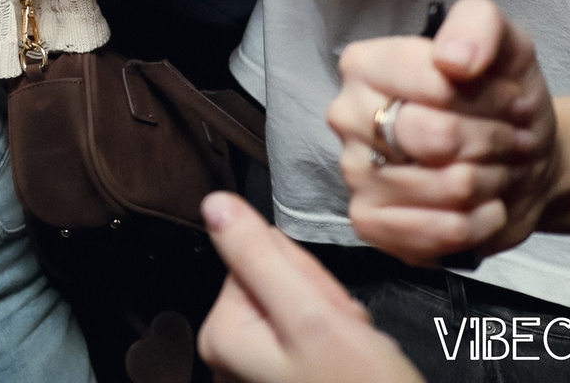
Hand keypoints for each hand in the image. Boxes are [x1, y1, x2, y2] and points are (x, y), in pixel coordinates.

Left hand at [198, 193, 422, 382]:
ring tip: (354, 352)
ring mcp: (258, 372)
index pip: (256, 257)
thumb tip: (214, 204)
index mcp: (221, 335)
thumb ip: (261, 258)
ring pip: (301, 306)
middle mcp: (227, 355)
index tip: (330, 306)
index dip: (303, 272)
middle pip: (277, 282)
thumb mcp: (313, 316)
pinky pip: (311, 335)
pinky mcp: (287, 378)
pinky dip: (339, 342)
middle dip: (321, 299)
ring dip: (336, 321)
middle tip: (347, 335)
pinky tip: (353, 366)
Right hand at [327, 0, 558, 265]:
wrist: (521, 160)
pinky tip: (484, 207)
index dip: (487, 97)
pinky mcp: (370, 222)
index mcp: (364, 64)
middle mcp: (347, 116)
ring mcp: (353, 172)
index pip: (434, 83)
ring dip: (492, 181)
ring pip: (446, 187)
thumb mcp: (506, 46)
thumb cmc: (503, 100)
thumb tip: (453, 60)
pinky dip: (480, 223)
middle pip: (434, 136)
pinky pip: (439, 232)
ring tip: (497, 170)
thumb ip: (479, 25)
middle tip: (509, 139)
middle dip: (492, 141)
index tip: (511, 100)